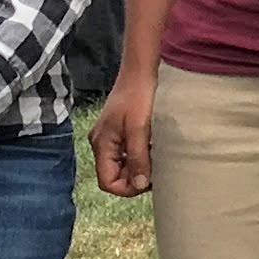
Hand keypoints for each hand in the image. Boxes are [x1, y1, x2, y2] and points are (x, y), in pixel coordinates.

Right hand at [89, 71, 155, 198]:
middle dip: (135, 177)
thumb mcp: (139, 129)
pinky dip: (141, 154)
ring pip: (123, 164)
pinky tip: (154, 146)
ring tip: (157, 156)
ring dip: (140, 165)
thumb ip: (138, 158)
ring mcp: (110, 136)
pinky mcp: (120, 130)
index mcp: (101, 144)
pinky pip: (127, 152)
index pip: (108, 182)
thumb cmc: (138, 95)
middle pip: (115, 175)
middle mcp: (101, 143)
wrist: (140, 70)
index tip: (149, 180)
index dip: (128, 187)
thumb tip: (139, 185)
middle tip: (157, 168)